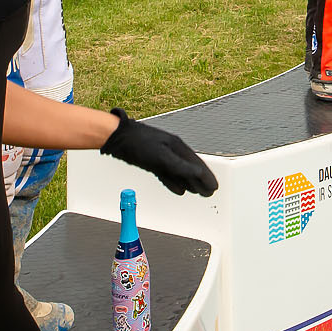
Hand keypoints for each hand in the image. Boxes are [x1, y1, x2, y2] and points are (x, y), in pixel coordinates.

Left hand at [100, 109, 219, 196]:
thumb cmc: (138, 142)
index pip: (197, 164)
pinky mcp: (152, 162)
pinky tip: (179, 189)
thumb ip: (180, 166)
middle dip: (201, 181)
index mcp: (177, 147)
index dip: (206, 176)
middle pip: (190, 169)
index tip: (214, 186)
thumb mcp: (161, 156)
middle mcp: (172, 151)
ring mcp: (162, 157)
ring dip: (190, 183)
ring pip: (180, 173)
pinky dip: (175, 183)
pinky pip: (168, 175)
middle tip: (209, 192)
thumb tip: (198, 173)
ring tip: (198, 192)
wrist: (117, 137)